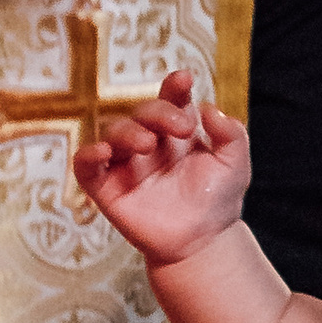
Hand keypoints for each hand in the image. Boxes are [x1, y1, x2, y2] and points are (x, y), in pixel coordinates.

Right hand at [74, 69, 247, 266]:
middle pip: (143, 113)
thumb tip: (211, 109)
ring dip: (128, 132)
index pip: (171, 100)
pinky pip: (86, 166)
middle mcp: (150, 142)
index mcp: (177, 132)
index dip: (174, 87)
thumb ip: (231, 134)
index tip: (183, 79)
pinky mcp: (106, 188)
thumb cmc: (218, 201)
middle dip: (159, 113)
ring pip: (114, 133)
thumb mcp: (235, 164)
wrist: (202, 244)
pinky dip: (89, 155)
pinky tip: (104, 152)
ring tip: (147, 144)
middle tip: (181, 128)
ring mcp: (126, 164)